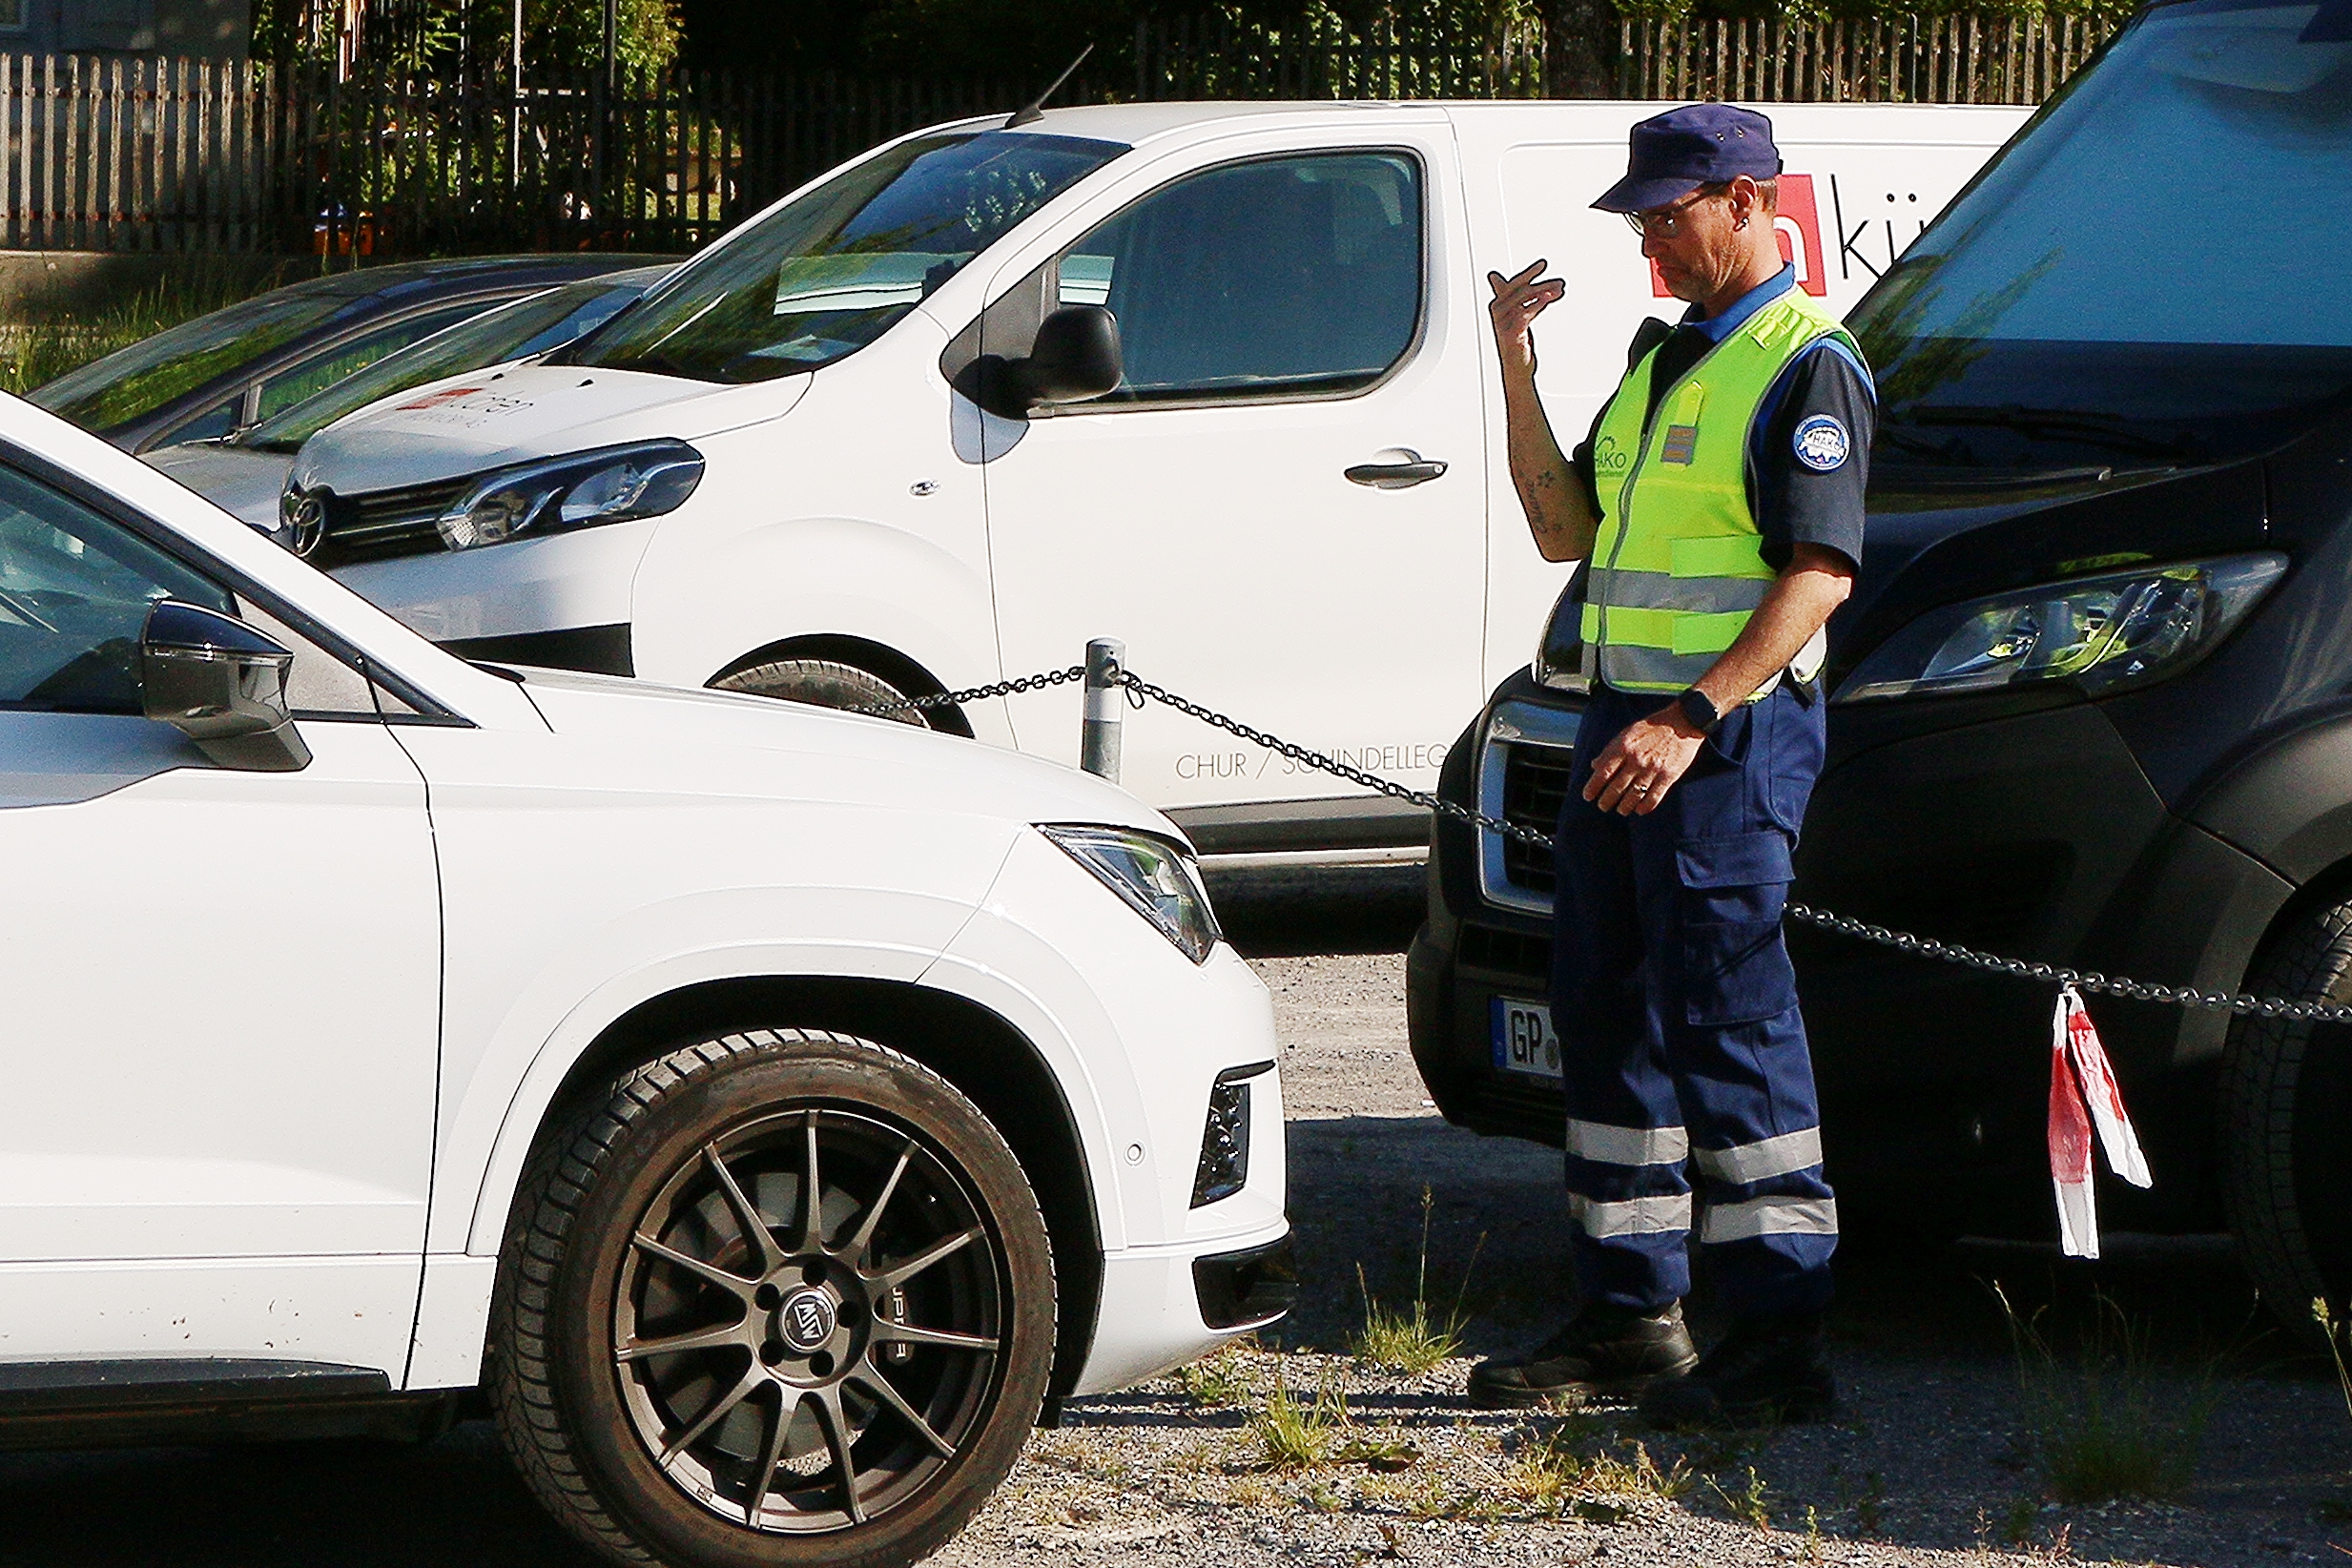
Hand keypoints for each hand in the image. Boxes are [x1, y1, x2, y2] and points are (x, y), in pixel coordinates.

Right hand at [1487, 260, 1565, 368]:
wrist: (1516, 367)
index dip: (1529, 273)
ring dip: (1543, 293)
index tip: (1543, 263)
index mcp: (1499, 305)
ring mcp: (1503, 324)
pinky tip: (1547, 299)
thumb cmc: (1517, 340)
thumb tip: (1527, 281)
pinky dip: (1536, 305)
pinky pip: (1523, 315)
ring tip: (1558, 289)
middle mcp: (1498, 312)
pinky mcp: (1510, 335)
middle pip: (1519, 290)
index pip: (1514, 283)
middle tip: (1558, 281)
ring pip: (1523, 300)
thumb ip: (1524, 298)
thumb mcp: (1520, 315)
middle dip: (1540, 282)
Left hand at [1583, 709, 1704, 815]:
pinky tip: (1639, 809)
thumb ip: (1610, 750)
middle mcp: (1636, 759)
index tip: (1587, 796)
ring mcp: (1653, 769)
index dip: (1593, 787)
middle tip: (1603, 806)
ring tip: (1621, 810)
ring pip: (1633, 797)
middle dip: (1606, 801)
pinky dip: (1644, 807)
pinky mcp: (1668, 776)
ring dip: (1624, 807)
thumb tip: (1594, 766)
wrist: (1682, 722)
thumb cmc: (1651, 728)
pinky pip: (1653, 798)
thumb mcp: (1626, 733)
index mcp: (1623, 747)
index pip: (1603, 773)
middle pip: (1616, 788)